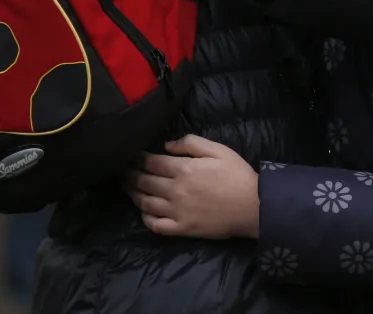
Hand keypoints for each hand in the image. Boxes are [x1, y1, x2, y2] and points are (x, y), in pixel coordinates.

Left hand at [123, 135, 259, 238]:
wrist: (253, 206)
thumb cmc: (237, 175)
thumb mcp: (219, 150)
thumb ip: (191, 144)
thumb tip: (166, 146)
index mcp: (184, 169)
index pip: (151, 162)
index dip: (136, 158)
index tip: (128, 155)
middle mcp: (175, 191)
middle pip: (144, 182)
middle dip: (129, 174)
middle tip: (119, 170)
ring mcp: (176, 212)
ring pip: (145, 203)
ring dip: (132, 194)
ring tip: (126, 187)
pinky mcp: (181, 229)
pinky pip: (155, 225)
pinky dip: (145, 218)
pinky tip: (142, 212)